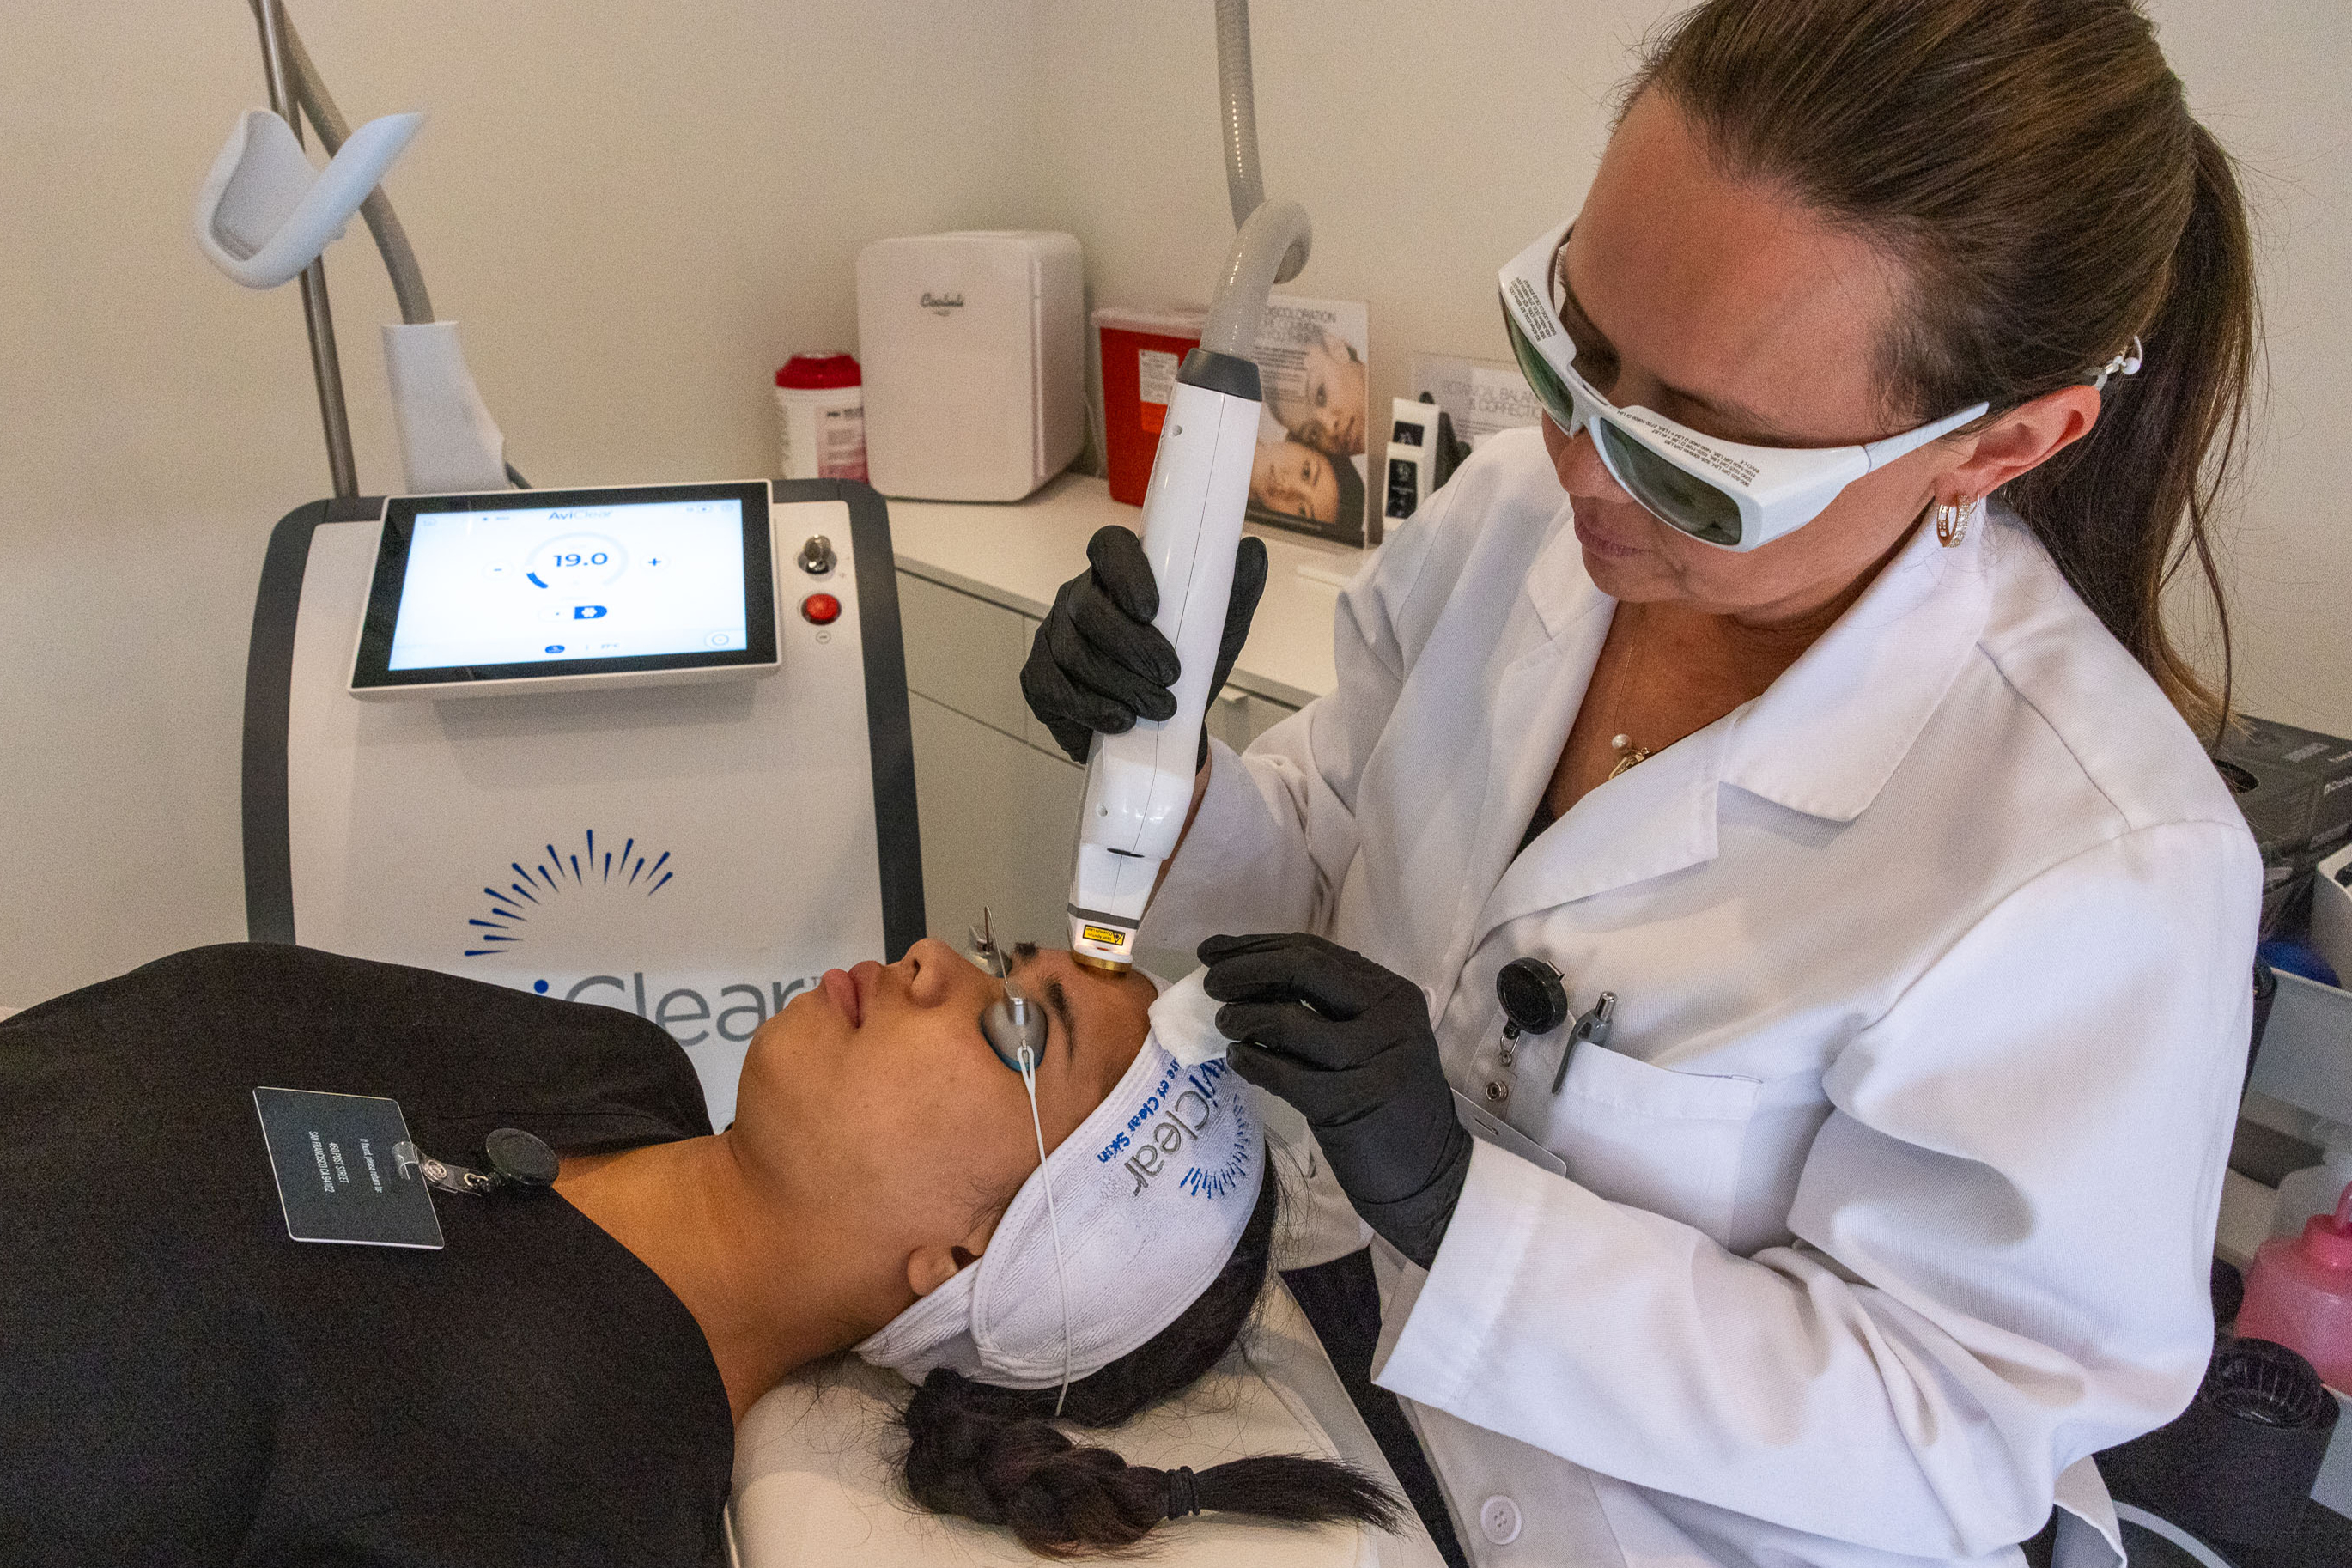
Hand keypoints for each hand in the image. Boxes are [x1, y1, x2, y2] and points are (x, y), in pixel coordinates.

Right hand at [1020, 525, 1268, 764]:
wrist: (1167, 726)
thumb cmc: (1188, 666)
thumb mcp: (1218, 628)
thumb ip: (1235, 589)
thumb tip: (1252, 550)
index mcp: (1117, 574)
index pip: (1109, 547)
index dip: (1125, 573)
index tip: (1151, 609)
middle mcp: (1078, 598)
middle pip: (1088, 609)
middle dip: (1131, 645)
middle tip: (1169, 675)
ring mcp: (1053, 638)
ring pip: (1073, 654)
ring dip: (1119, 684)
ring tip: (1157, 707)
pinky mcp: (1040, 680)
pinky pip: (1054, 690)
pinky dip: (1090, 709)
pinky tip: (1119, 720)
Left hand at [1201, 933, 1470, 1267]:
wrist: (1431, 1175)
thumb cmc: (1390, 1104)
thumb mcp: (1374, 1040)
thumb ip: (1329, 1006)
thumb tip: (1248, 975)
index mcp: (1392, 993)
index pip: (1316, 952)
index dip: (1258, 946)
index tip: (1215, 950)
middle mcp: (1388, 1015)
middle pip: (1303, 970)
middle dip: (1246, 969)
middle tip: (1210, 982)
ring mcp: (1372, 1058)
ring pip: (1290, 1020)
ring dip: (1244, 1017)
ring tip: (1224, 1024)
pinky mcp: (1351, 1102)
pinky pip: (1285, 1074)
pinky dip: (1253, 1063)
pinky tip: (1237, 1060)